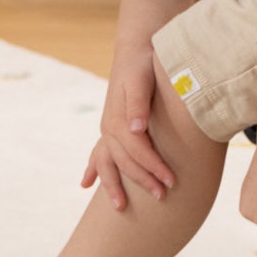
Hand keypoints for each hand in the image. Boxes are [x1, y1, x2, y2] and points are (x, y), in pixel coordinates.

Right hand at [82, 50, 177, 210]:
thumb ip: (138, 103)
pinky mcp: (111, 126)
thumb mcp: (142, 79)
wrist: (135, 49)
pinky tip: (86, 183)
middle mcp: (110, 127)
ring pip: (109, 163)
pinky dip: (93, 168)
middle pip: (126, 162)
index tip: (171, 181)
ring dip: (113, 184)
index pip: (138, 151)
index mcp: (119, 119)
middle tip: (162, 197)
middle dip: (142, 180)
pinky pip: (99, 152)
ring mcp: (108, 128)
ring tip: (119, 207)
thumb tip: (135, 128)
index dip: (154, 167)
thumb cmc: (144, 65)